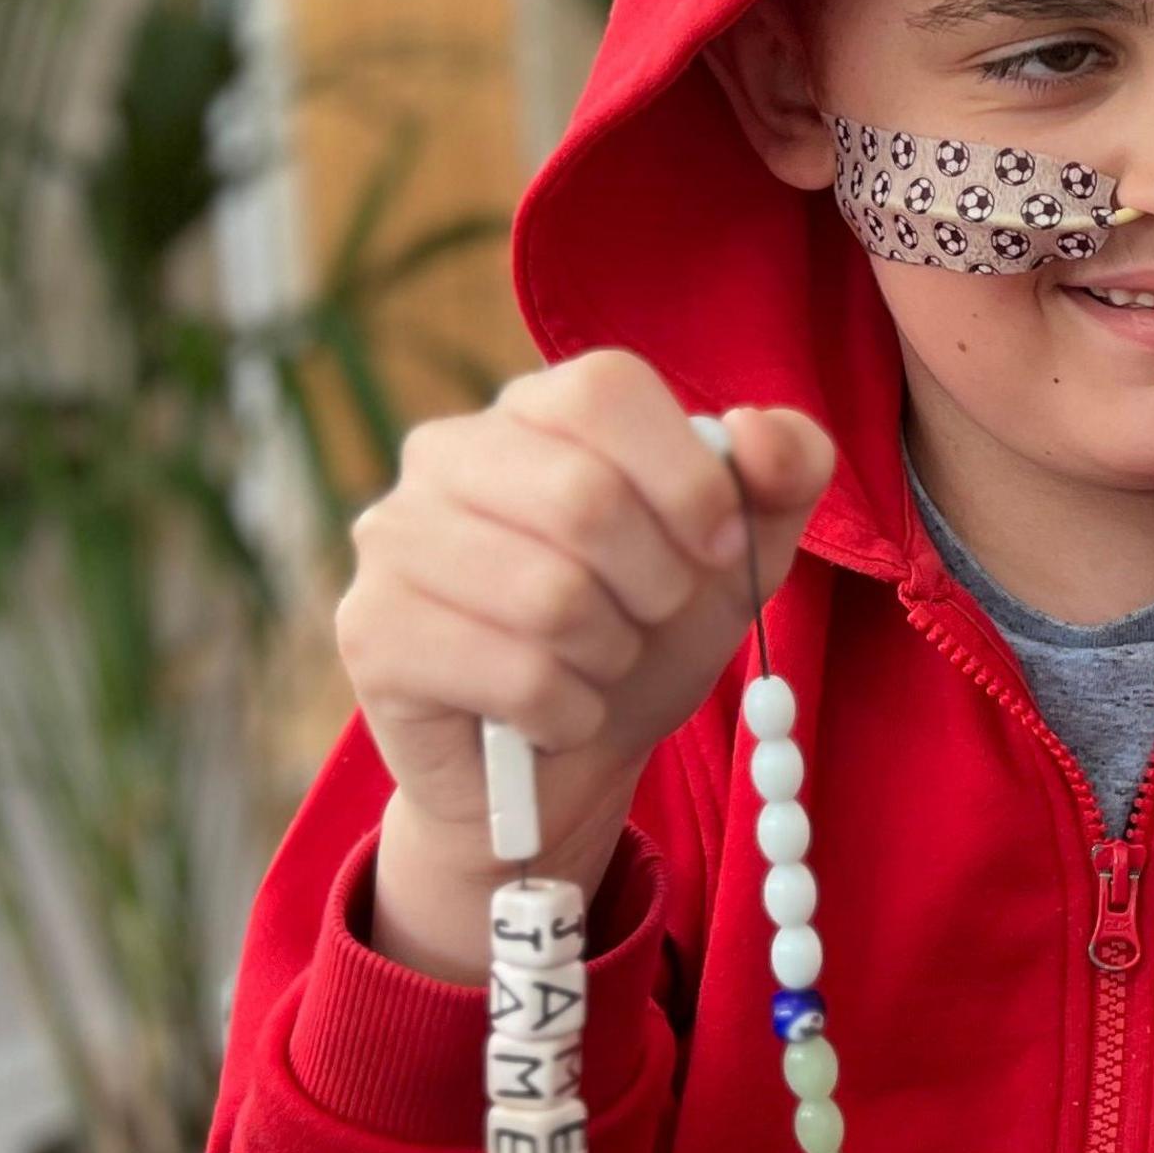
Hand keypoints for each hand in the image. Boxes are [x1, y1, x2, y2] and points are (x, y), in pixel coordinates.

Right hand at [340, 350, 833, 981]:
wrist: (566, 764)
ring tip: (596, 666)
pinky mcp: (370, 631)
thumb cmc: (645, 633)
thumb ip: (783, 469)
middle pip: (583, 496)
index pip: (605, 388)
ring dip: (610, 656)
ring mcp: (393, 538)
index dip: (685, 477)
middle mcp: (444, 453)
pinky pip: (514, 674)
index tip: (718, 549)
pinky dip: (568, 712)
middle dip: (656, 585)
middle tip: (652, 620)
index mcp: (532, 410)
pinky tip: (554, 714)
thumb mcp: (741, 551)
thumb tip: (753, 431)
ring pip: (551, 596)